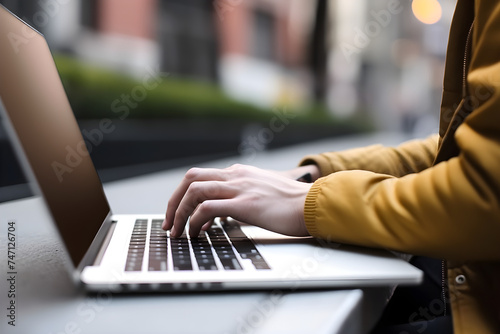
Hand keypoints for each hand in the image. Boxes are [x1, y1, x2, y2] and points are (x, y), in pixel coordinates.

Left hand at [163, 164, 312, 237]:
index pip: (201, 176)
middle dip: (173, 201)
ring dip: (179, 212)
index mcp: (240, 173)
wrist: (315, 204)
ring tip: (177, 232)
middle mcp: (236, 176)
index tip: (179, 215)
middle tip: (169, 223)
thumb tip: (221, 215)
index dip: (183, 196)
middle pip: (191, 178)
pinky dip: (195, 222)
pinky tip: (198, 234)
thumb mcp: (262, 194)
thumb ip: (242, 198)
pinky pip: (206, 209)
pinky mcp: (244, 204)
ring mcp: (240, 188)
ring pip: (194, 191)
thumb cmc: (293, 204)